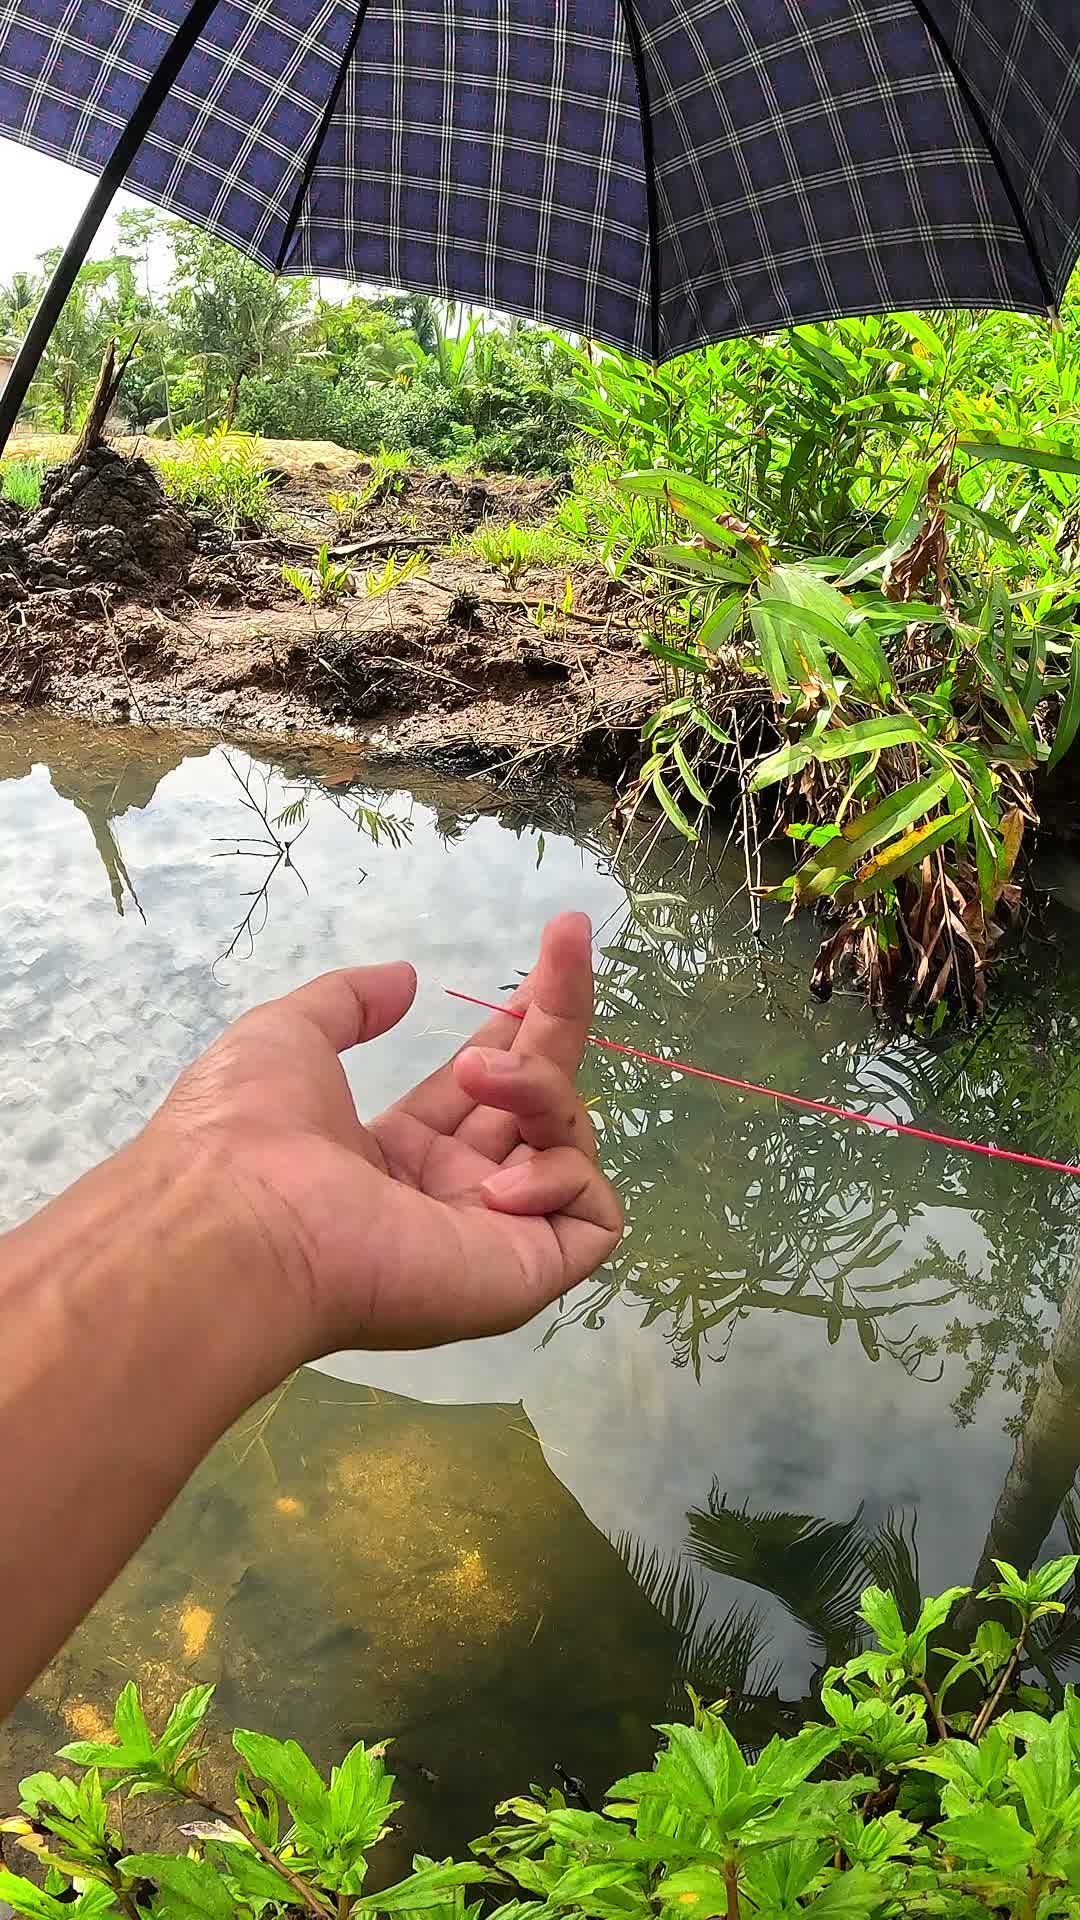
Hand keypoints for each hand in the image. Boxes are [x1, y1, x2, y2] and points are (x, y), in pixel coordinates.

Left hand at [145, 912, 622, 1357]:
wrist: (243, 1223)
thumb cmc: (251, 1131)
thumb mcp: (288, 1035)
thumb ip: (350, 1001)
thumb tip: (405, 978)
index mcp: (397, 1151)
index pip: (483, 1086)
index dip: (519, 1024)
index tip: (549, 957)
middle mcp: (451, 1192)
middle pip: (538, 1100)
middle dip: (558, 1017)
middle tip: (567, 940)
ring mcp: (492, 1235)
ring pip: (567, 1142)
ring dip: (539, 1087)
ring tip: (478, 1075)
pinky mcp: (525, 1273)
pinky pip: (592, 1217)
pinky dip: (562, 1176)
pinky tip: (498, 1180)